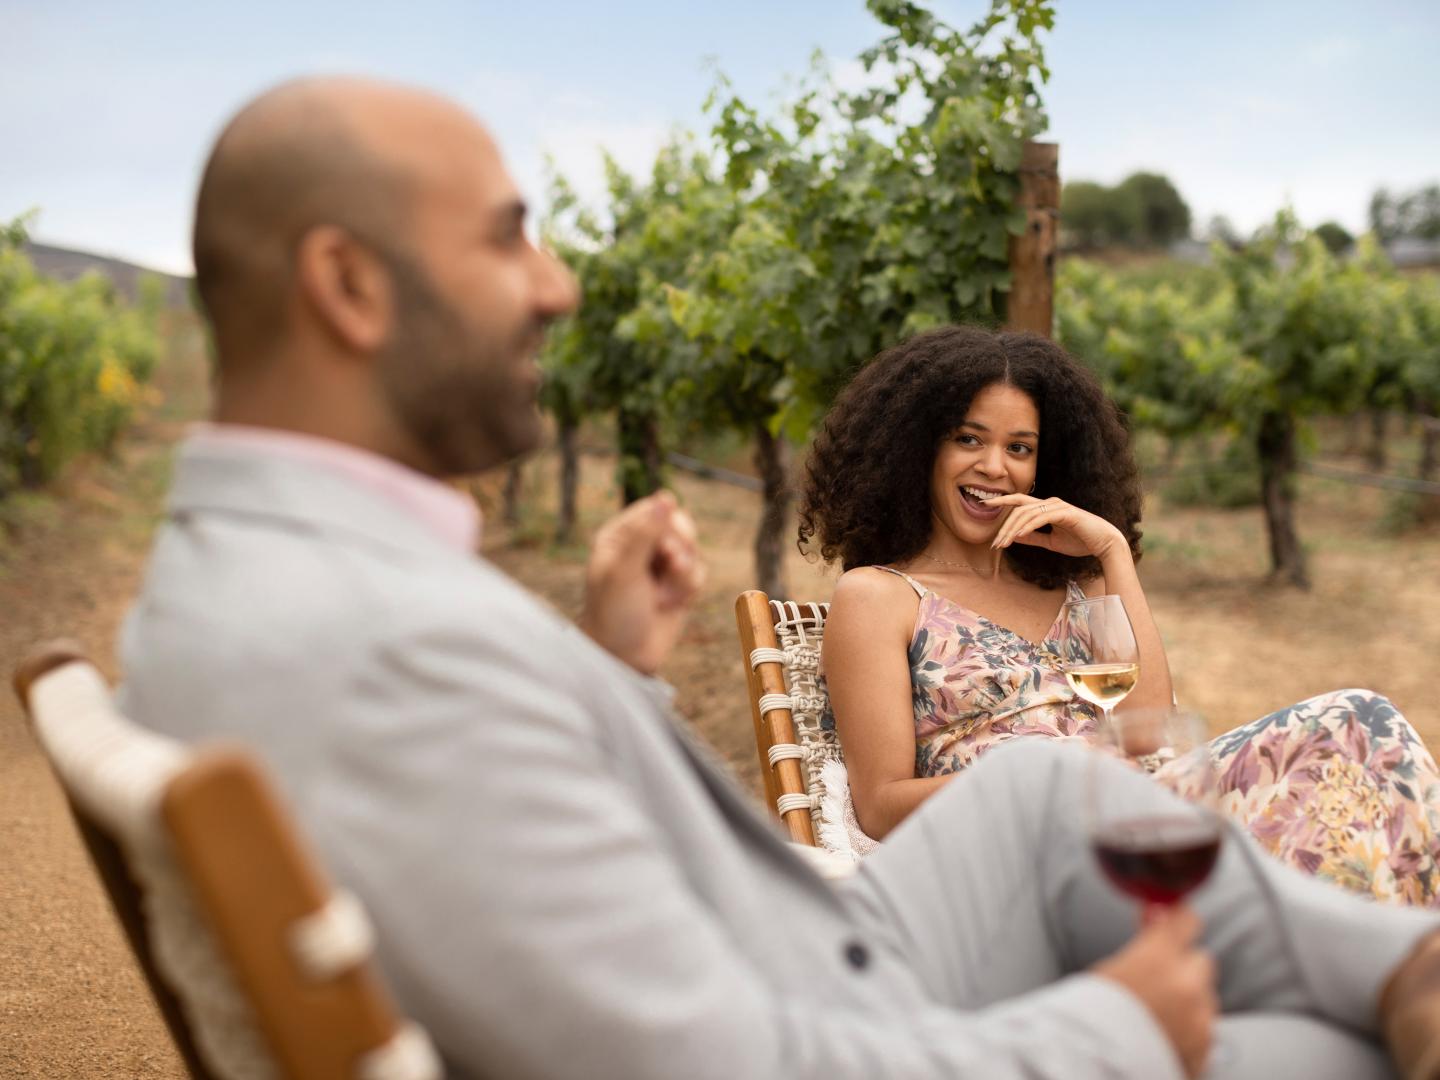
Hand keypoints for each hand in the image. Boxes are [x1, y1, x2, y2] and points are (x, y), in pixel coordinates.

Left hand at [579, 491, 705, 674]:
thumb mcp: (625, 570)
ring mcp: (660, 567)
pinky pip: (699, 572)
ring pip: (692, 550)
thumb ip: (646, 532)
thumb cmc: (613, 612)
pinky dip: (689, 588)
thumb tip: (665, 497)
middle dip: (681, 548)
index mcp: (620, 536)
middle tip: (670, 565)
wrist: (623, 657)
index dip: (667, 525)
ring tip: (663, 595)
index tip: (664, 546)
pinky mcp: (677, 586)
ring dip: (683, 574)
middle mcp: (641, 548)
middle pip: (679, 525)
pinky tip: (671, 604)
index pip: (655, 510)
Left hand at [987, 494, 1125, 560]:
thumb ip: (1033, 537)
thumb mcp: (1050, 542)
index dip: (1001, 502)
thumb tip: (1013, 536)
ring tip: (1002, 543)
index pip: (1018, 502)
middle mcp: (1050, 503)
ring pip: (1027, 513)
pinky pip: (1041, 517)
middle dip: (1003, 525)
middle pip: (1018, 508)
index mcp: (1045, 507)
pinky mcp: (1066, 513)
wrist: (1104, 544)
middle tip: (993, 543)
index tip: (984, 506)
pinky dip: (1028, 526)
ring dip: (1012, 529)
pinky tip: (1018, 535)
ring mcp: (1058, 506)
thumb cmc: (1080, 541)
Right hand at [1092, 905, 1217, 1078]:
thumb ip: (1142, 942)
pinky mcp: (1205, 1050)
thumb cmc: (1092, 1021)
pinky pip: (1205, 1029)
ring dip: (1190, 1000)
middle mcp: (1186, 986)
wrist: (1097, 1068)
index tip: (1174, 922)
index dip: (1179, 921)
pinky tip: (1162, 1036)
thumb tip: (1156, 915)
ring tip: (1156, 1016)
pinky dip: (1190, 1030)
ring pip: (1206, 997)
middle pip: (1201, 960)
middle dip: (1184, 966)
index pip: (1185, 921)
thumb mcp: (1108, 970)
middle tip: (1157, 981)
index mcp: (1158, 958)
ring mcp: (1199, 1020)